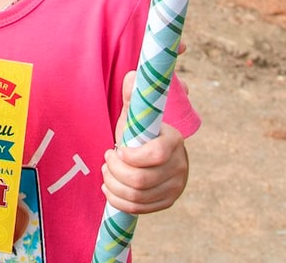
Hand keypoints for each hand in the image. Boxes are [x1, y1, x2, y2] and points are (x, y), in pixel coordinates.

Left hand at [103, 71, 189, 213]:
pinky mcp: (167, 201)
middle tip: (106, 160)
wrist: (151, 150)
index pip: (155, 155)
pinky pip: (139, 209)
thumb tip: (132, 76)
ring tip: (106, 172)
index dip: (130, 156)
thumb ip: (134, 96)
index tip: (116, 149)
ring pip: (136, 197)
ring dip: (113, 185)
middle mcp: (180, 166)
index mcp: (174, 141)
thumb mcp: (136, 113)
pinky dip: (118, 200)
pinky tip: (110, 189)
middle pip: (140, 180)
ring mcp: (175, 186)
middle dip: (114, 171)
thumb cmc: (140, 130)